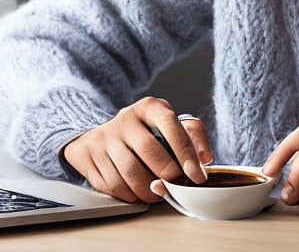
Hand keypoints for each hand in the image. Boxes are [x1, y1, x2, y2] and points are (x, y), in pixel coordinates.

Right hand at [62, 96, 211, 203]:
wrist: (103, 135)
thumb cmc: (146, 131)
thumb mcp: (171, 124)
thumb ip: (193, 136)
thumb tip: (204, 157)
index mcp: (149, 107)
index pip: (170, 124)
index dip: (185, 150)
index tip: (196, 173)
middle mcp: (126, 118)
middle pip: (149, 149)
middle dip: (167, 173)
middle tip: (176, 184)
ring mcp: (106, 138)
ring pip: (129, 171)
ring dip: (148, 189)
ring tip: (158, 193)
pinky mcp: (91, 157)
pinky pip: (112, 184)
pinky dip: (129, 194)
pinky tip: (138, 193)